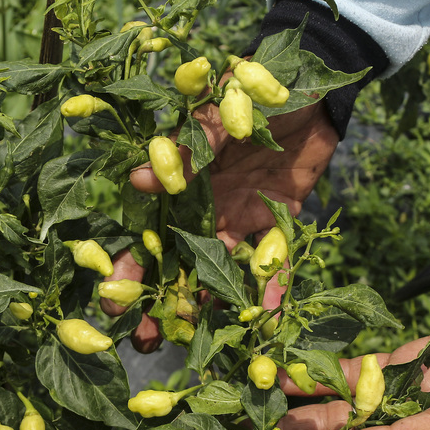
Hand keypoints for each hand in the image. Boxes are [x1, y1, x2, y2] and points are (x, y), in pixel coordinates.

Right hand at [102, 101, 339, 351]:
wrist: (316, 90)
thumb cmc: (260, 92)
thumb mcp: (221, 112)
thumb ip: (188, 147)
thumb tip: (138, 179)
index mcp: (183, 182)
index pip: (148, 231)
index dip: (130, 266)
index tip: (112, 301)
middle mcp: (206, 207)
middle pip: (177, 262)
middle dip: (160, 301)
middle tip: (144, 340)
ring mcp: (241, 217)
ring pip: (218, 270)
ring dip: (207, 304)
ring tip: (194, 339)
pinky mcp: (278, 222)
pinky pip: (274, 260)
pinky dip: (272, 284)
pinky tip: (267, 311)